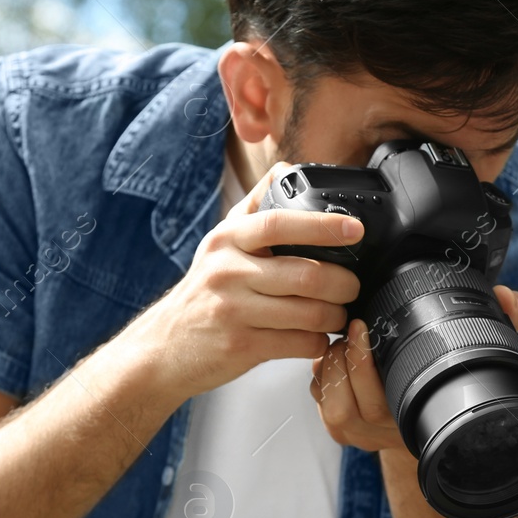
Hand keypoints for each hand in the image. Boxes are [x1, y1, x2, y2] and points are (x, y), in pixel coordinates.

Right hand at [133, 161, 363, 400]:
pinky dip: (318, 342)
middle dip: (343, 283)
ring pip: (308, 313)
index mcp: (228, 240)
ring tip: (337, 314)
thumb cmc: (202, 295)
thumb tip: (287, 169)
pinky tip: (316, 337)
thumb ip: (255, 207)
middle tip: (352, 286)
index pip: (278, 224)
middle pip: (305, 275)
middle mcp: (228, 272)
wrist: (163, 347)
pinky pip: (299, 343)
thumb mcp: (219, 244)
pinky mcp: (242, 347)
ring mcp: (234, 312)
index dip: (322, 226)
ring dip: (335, 316)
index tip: (354, 229)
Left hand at [311, 284, 517, 452]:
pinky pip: (319, 398)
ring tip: (345, 339)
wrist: (431, 421)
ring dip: (331, 365)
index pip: (376, 402)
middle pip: (345, 402)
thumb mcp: (480, 351)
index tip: (364, 326)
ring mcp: (358, 435)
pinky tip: (336, 354)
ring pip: (329, 402)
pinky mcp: (338, 429)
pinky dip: (321, 373)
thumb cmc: (451, 379)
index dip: (364, 362)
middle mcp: (383, 436)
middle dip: (344, 357)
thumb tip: (510, 299)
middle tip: (353, 325)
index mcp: (414, 421)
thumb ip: (502, 322)